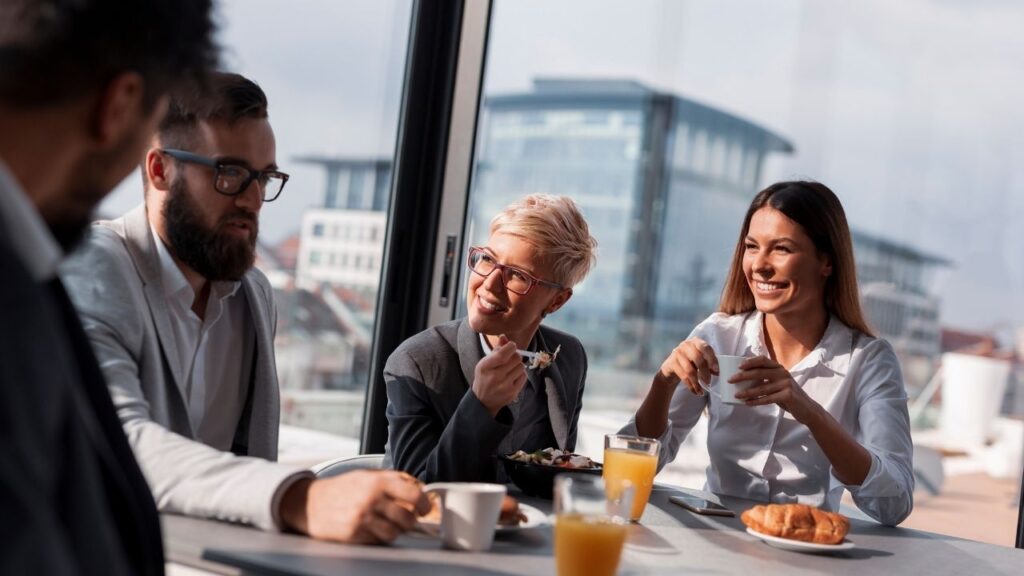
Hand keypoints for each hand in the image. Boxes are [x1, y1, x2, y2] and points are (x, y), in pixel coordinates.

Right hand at [280, 470, 429, 544]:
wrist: (309, 502)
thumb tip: (418, 487)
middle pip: (407, 518)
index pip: (414, 494)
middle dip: (410, 521)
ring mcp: (362, 518)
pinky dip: (379, 537)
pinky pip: (378, 541)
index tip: (424, 508)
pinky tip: (372, 528)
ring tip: (389, 524)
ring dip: (396, 531)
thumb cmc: (342, 488)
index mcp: (378, 481)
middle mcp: (371, 499)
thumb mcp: (367, 475)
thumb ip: (392, 480)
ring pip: (395, 533)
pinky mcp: (354, 534)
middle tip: (407, 519)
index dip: (424, 504)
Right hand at [472, 334, 527, 416]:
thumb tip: (504, 337)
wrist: (483, 401)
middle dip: (515, 355)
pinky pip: (524, 376)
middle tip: (510, 358)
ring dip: (518, 365)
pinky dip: (520, 374)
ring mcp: (504, 386)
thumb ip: (496, 349)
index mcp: (485, 366)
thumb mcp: (485, 363)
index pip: (502, 354)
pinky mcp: (513, 392)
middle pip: (516, 358)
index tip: (511, 346)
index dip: (511, 346)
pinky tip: (513, 376)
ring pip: (521, 367)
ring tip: (510, 369)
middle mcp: (494, 377)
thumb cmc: (484, 378)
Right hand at [656, 337, 717, 395]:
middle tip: (709, 382)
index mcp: (696, 342)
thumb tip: (717, 372)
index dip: (712, 359)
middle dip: (705, 372)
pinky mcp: (671, 363)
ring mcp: (677, 353)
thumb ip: (708, 364)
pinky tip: (695, 391)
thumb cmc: (690, 362)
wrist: (671, 368)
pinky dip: (690, 386)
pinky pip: (683, 376)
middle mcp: (686, 345)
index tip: (716, 370)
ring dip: (697, 382)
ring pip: (690, 370)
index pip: (706, 347)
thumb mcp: (700, 360)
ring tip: (701, 391)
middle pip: (698, 358)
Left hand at [732, 356, 820, 422]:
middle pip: (759, 372)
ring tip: (736, 395)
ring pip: (762, 388)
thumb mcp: (779, 383)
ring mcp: (786, 384)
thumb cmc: (788, 395)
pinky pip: (768, 399)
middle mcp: (783, 373)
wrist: (807, 409)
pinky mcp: (788, 395)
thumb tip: (744, 377)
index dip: (750, 362)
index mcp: (779, 368)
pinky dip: (756, 401)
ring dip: (747, 392)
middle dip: (742, 376)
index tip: (738, 366)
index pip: (763, 360)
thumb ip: (767, 379)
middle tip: (730, 380)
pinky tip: (747, 403)